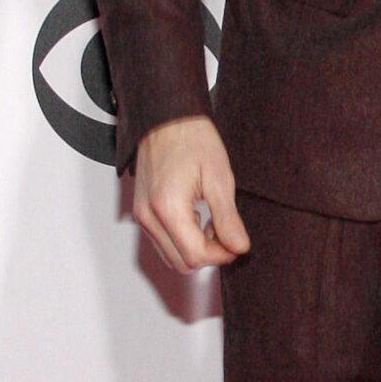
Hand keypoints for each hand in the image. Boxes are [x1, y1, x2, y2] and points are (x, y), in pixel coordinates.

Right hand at [133, 114, 250, 272]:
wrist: (167, 119)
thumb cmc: (192, 139)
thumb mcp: (219, 178)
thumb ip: (228, 218)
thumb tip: (239, 247)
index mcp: (167, 207)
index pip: (196, 256)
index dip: (221, 255)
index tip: (235, 241)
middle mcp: (148, 216)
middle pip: (181, 262)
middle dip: (209, 254)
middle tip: (226, 232)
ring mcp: (141, 215)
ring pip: (171, 256)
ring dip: (195, 249)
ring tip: (211, 222)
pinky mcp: (142, 212)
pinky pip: (162, 242)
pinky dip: (182, 240)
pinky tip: (197, 218)